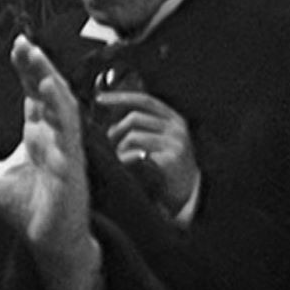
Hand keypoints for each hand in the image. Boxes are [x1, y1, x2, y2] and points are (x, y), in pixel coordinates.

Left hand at [0, 34, 93, 271]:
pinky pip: (69, 133)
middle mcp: (54, 136)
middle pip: (49, 92)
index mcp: (38, 134)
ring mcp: (65, 149)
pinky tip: (51, 92)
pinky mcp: (72, 166)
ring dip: (51, 81)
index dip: (27, 69)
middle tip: (24, 42)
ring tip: (37, 58)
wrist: (50, 244)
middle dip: (38, 66)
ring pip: (62, 106)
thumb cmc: (31, 210)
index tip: (17, 46)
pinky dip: (61, 111)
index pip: (34, 93)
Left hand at [96, 90, 198, 216]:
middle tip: (109, 142)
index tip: (100, 99)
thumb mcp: (160, 138)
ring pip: (132, 136)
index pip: (144, 100)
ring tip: (120, 158)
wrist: (188, 192)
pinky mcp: (170, 160)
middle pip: (134, 117)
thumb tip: (110, 118)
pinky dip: (126, 160)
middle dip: (115, 129)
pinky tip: (127, 166)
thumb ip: (143, 124)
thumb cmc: (167, 164)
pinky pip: (137, 155)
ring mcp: (175, 143)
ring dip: (119, 148)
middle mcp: (176, 128)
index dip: (120, 97)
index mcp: (173, 118)